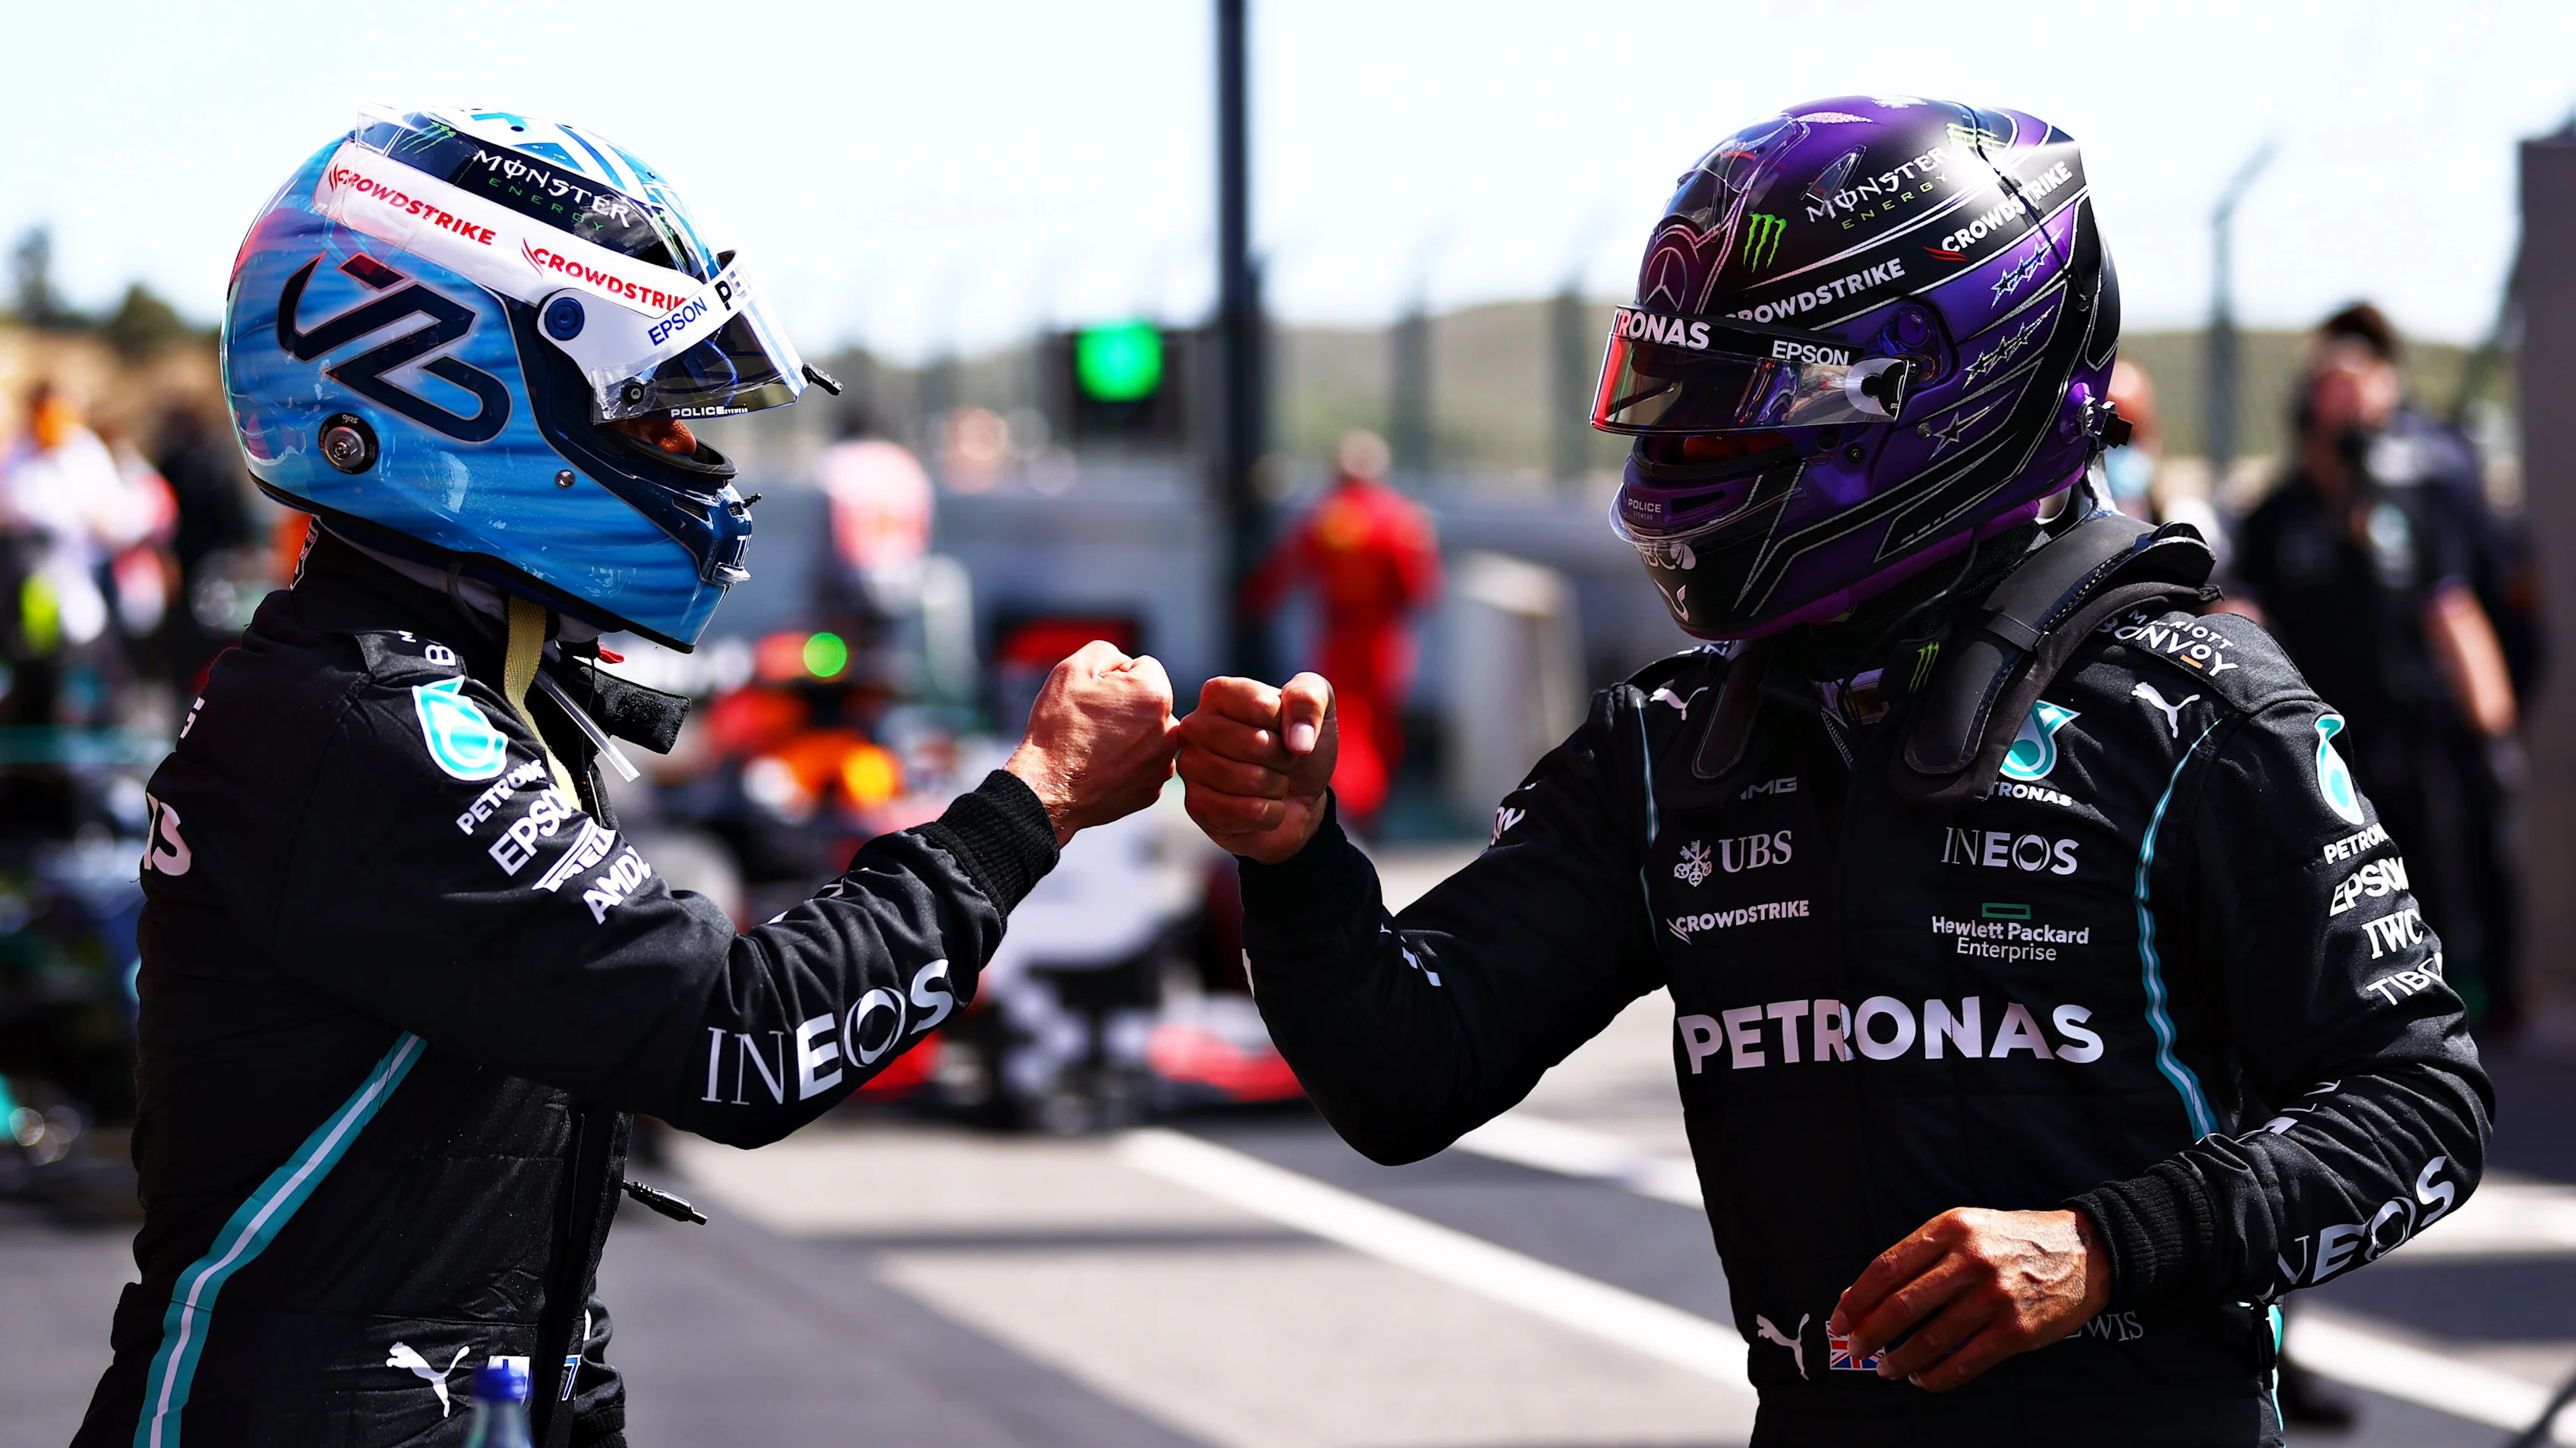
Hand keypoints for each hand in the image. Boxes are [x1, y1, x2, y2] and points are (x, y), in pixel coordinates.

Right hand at [1005, 641, 1180, 845]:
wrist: (1047, 788)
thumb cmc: (1059, 727)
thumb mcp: (1073, 668)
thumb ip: (1107, 652)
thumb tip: (1125, 663)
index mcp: (1156, 695)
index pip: (1144, 668)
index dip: (1115, 676)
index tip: (1095, 696)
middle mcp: (1170, 730)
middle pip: (1150, 702)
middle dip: (1128, 705)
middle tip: (1094, 722)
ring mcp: (1163, 764)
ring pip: (1149, 734)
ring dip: (1130, 734)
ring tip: (1096, 746)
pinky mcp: (1152, 789)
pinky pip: (1144, 764)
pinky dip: (1127, 763)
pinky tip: (1102, 767)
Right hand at [1177, 673, 1335, 862]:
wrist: (1300, 796)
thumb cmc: (1299, 744)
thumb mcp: (1320, 706)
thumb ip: (1310, 698)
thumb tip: (1298, 740)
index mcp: (1218, 692)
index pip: (1263, 706)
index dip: (1288, 724)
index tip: (1284, 728)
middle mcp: (1195, 725)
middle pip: (1256, 744)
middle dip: (1284, 758)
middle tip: (1281, 760)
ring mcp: (1190, 766)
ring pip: (1251, 779)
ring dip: (1277, 786)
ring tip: (1271, 782)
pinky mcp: (1196, 806)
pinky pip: (1248, 812)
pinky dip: (1271, 813)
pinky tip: (1262, 806)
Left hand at [1829, 1207, 2109, 1391]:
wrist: (2086, 1250)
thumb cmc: (2012, 1240)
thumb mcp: (1964, 1228)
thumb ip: (1918, 1257)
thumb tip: (1861, 1294)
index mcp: (1950, 1229)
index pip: (1886, 1268)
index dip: (1856, 1299)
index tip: (1839, 1320)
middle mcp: (1970, 1260)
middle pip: (1901, 1306)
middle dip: (1870, 1334)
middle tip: (1856, 1349)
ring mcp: (1994, 1297)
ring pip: (1930, 1339)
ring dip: (1900, 1360)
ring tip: (1888, 1368)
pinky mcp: (2017, 1330)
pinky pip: (1964, 1363)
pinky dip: (1936, 1377)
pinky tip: (1923, 1378)